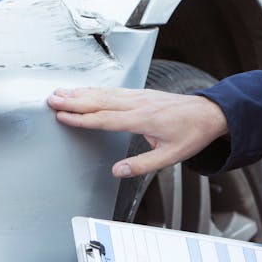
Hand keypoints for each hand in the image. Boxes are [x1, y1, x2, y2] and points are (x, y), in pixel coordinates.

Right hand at [46, 87, 227, 177]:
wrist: (209, 113)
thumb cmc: (192, 134)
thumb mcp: (170, 156)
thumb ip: (141, 165)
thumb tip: (117, 171)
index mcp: (143, 119)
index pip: (105, 119)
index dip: (82, 118)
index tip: (63, 117)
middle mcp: (138, 104)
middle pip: (99, 101)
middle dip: (73, 101)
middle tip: (52, 100)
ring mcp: (139, 96)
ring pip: (104, 93)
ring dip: (80, 93)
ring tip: (60, 93)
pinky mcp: (141, 93)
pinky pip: (113, 90)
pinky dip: (95, 90)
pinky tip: (85, 90)